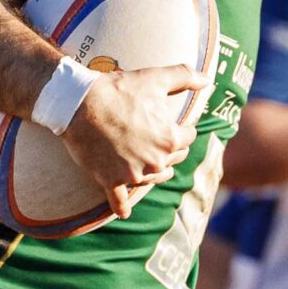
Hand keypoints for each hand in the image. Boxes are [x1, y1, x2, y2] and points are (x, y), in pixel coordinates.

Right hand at [61, 64, 201, 217]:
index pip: (188, 138)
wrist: (79, 104)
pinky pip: (119, 202)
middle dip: (169, 149)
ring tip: (145, 162)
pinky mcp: (111, 181)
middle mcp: (156, 161)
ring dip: (152, 172)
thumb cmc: (118, 90)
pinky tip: (124, 212)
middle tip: (155, 137)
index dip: (182, 128)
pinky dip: (122, 207)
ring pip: (153, 179)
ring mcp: (133, 174)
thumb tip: (208, 80)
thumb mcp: (155, 78)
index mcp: (170, 138)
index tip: (171, 122)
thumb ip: (185, 76)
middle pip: (173, 160)